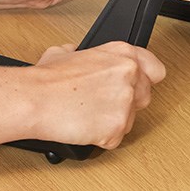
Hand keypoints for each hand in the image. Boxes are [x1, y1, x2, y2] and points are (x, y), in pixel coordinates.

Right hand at [0, 42, 165, 155]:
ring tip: (86, 116)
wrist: (34, 99)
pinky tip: (84, 127)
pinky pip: (116, 138)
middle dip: (127, 104)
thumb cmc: (46, 79)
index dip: (146, 80)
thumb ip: (85, 53)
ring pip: (131, 120)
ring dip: (112, 122)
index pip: (155, 69)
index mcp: (122, 53)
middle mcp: (130, 74)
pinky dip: (101, 138)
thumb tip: (78, 53)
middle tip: (101, 105)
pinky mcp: (118, 126)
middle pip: (145, 97)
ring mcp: (126, 101)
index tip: (137, 86)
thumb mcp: (66, 52)